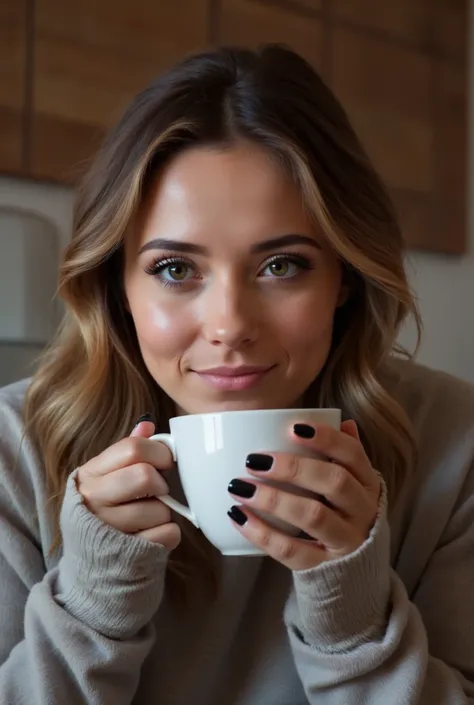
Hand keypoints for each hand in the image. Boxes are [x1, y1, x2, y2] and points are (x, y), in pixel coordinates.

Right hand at [77, 418, 180, 548]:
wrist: (92, 564)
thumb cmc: (105, 510)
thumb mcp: (107, 477)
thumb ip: (127, 450)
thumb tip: (146, 424)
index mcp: (90, 473)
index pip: (132, 448)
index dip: (158, 452)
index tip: (163, 463)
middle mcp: (93, 499)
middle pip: (145, 476)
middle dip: (160, 484)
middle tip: (156, 492)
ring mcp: (108, 529)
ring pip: (159, 509)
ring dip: (163, 512)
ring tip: (148, 517)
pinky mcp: (128, 555)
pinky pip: (168, 533)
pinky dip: (168, 533)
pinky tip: (151, 534)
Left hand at [227, 420, 380, 570]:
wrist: (356, 574)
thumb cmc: (345, 516)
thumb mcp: (354, 486)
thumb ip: (346, 455)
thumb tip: (341, 420)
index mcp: (367, 484)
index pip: (353, 454)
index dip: (327, 439)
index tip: (294, 428)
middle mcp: (362, 511)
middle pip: (334, 482)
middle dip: (293, 467)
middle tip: (254, 460)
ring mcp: (345, 541)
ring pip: (313, 515)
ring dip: (273, 499)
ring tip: (238, 487)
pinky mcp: (323, 567)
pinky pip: (292, 551)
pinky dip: (262, 533)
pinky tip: (238, 517)